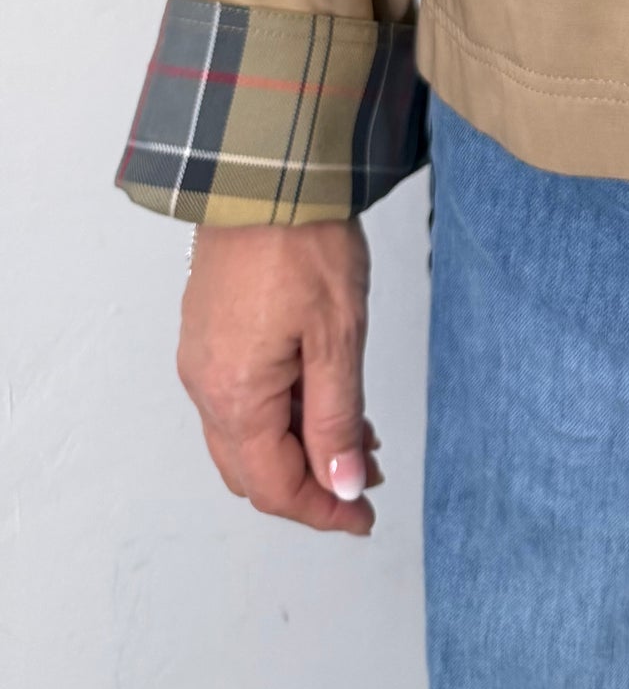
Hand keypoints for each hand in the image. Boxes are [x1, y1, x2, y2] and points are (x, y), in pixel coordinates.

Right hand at [178, 220, 380, 536]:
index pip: (274, 486)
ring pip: (248, 433)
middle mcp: (205, 385)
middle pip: (253, 468)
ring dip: (299, 446)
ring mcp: (202, 357)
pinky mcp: (210, 331)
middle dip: (311, 484)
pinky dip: (284, 411)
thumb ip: (337, 419)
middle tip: (365, 481)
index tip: (365, 517)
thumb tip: (341, 485)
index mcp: (234, 396)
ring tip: (360, 437)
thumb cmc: (304, 243)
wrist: (266, 171)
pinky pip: (242, 396)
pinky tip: (326, 397)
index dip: (322, 511)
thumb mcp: (338, 337)